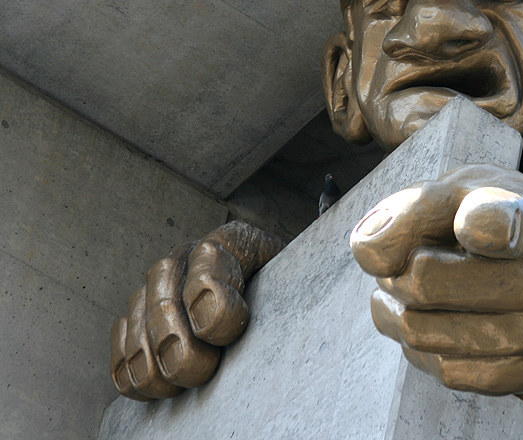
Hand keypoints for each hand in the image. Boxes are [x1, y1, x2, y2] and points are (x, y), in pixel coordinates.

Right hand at [110, 221, 285, 399]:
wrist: (264, 296)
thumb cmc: (282, 293)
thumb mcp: (294, 282)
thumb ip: (293, 286)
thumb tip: (296, 297)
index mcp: (231, 242)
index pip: (212, 258)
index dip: (211, 297)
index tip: (220, 333)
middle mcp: (188, 256)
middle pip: (166, 295)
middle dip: (179, 341)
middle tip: (200, 372)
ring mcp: (159, 284)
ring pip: (138, 317)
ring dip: (151, 360)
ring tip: (175, 385)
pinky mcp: (138, 312)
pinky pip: (121, 339)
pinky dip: (128, 366)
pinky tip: (147, 384)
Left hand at [350, 164, 522, 394]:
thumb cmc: (484, 216)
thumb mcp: (450, 192)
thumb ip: (410, 210)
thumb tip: (368, 251)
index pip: (505, 224)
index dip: (483, 226)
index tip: (467, 225)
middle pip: (428, 284)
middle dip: (395, 273)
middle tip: (402, 262)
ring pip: (428, 336)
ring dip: (402, 315)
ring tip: (409, 291)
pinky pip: (452, 373)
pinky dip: (423, 351)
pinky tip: (427, 322)